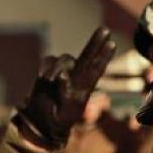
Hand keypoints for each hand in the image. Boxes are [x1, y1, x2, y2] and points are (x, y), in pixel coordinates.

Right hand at [18, 26, 115, 146]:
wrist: (40, 122)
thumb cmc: (56, 120)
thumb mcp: (63, 112)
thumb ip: (65, 93)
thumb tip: (63, 75)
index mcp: (84, 89)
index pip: (96, 70)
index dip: (104, 57)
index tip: (112, 44)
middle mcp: (76, 78)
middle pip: (88, 57)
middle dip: (95, 43)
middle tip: (104, 30)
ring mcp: (63, 72)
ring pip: (64, 59)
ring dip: (56, 67)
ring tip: (48, 80)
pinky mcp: (49, 70)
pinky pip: (49, 60)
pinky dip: (45, 66)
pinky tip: (42, 77)